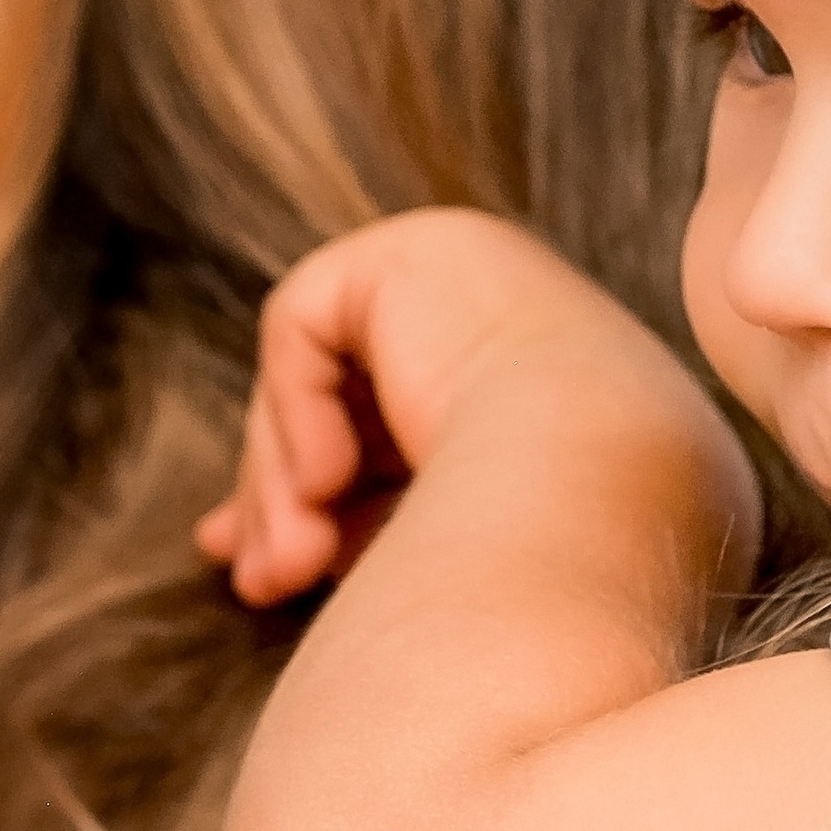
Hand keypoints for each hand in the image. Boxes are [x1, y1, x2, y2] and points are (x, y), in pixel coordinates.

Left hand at [197, 209, 756, 608]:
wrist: (590, 509)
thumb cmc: (542, 565)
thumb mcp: (441, 554)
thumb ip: (357, 533)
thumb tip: (240, 554)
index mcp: (553, 394)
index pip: (403, 434)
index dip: (320, 502)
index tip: (263, 574)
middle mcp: (517, 321)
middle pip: (353, 404)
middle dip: (282, 495)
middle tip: (259, 580)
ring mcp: (470, 273)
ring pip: (319, 377)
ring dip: (283, 479)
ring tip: (289, 565)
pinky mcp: (416, 251)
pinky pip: (305, 327)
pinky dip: (296, 410)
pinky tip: (327, 481)